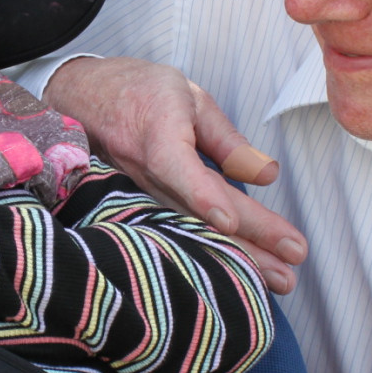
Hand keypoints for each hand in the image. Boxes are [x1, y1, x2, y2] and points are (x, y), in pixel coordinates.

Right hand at [42, 57, 306, 292]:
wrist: (82, 100)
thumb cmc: (140, 91)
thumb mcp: (190, 97)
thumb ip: (228, 140)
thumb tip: (268, 176)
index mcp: (157, 136)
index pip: (179, 168)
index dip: (203, 195)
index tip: (229, 220)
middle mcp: (147, 174)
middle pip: (199, 215)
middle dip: (247, 244)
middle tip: (289, 272)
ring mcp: (143, 197)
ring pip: (194, 232)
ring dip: (239, 259)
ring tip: (281, 281)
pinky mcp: (144, 209)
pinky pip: (183, 232)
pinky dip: (215, 254)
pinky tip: (245, 274)